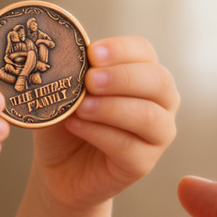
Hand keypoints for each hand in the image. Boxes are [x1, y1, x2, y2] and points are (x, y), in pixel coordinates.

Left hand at [30, 36, 178, 213]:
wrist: (58, 166)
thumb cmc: (65, 122)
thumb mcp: (63, 94)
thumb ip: (70, 76)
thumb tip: (68, 61)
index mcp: (141, 73)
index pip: (143, 51)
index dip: (121, 50)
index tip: (92, 53)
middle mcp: (159, 101)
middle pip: (158, 80)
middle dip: (122, 77)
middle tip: (89, 80)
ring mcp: (156, 134)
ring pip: (149, 116)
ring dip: (111, 107)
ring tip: (80, 107)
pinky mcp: (143, 163)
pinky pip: (128, 146)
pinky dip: (99, 133)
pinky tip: (75, 126)